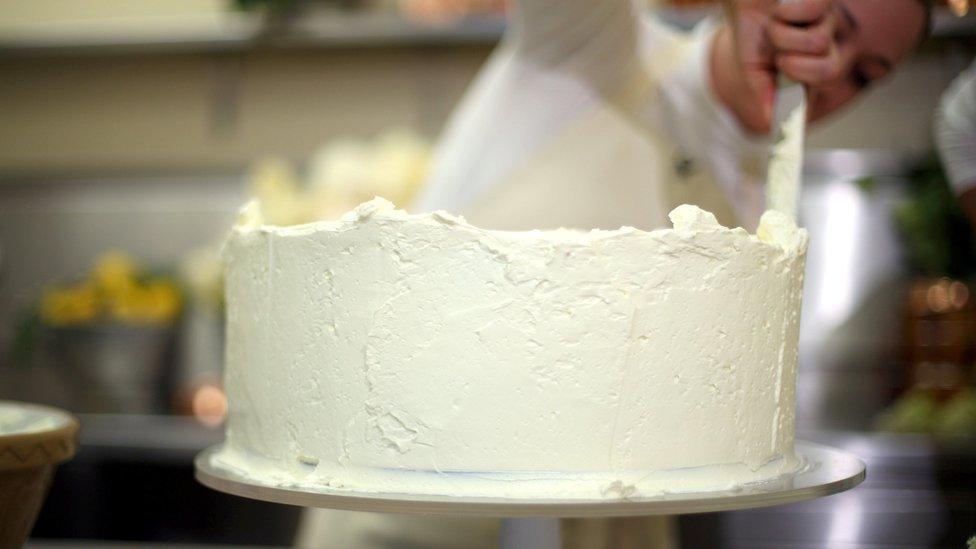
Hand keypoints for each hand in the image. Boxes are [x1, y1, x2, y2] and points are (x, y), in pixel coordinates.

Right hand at [712, 0, 845, 133]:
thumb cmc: (752, 27)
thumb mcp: (753, 66)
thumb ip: (765, 92)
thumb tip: (772, 120)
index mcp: (813, 64)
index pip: (823, 92)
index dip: (811, 108)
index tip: (789, 135)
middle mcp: (828, 43)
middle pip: (831, 71)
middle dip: (796, 67)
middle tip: (779, 58)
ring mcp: (831, 19)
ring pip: (818, 43)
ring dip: (783, 35)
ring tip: (774, 23)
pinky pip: (815, 12)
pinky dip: (788, 11)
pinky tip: (783, 6)